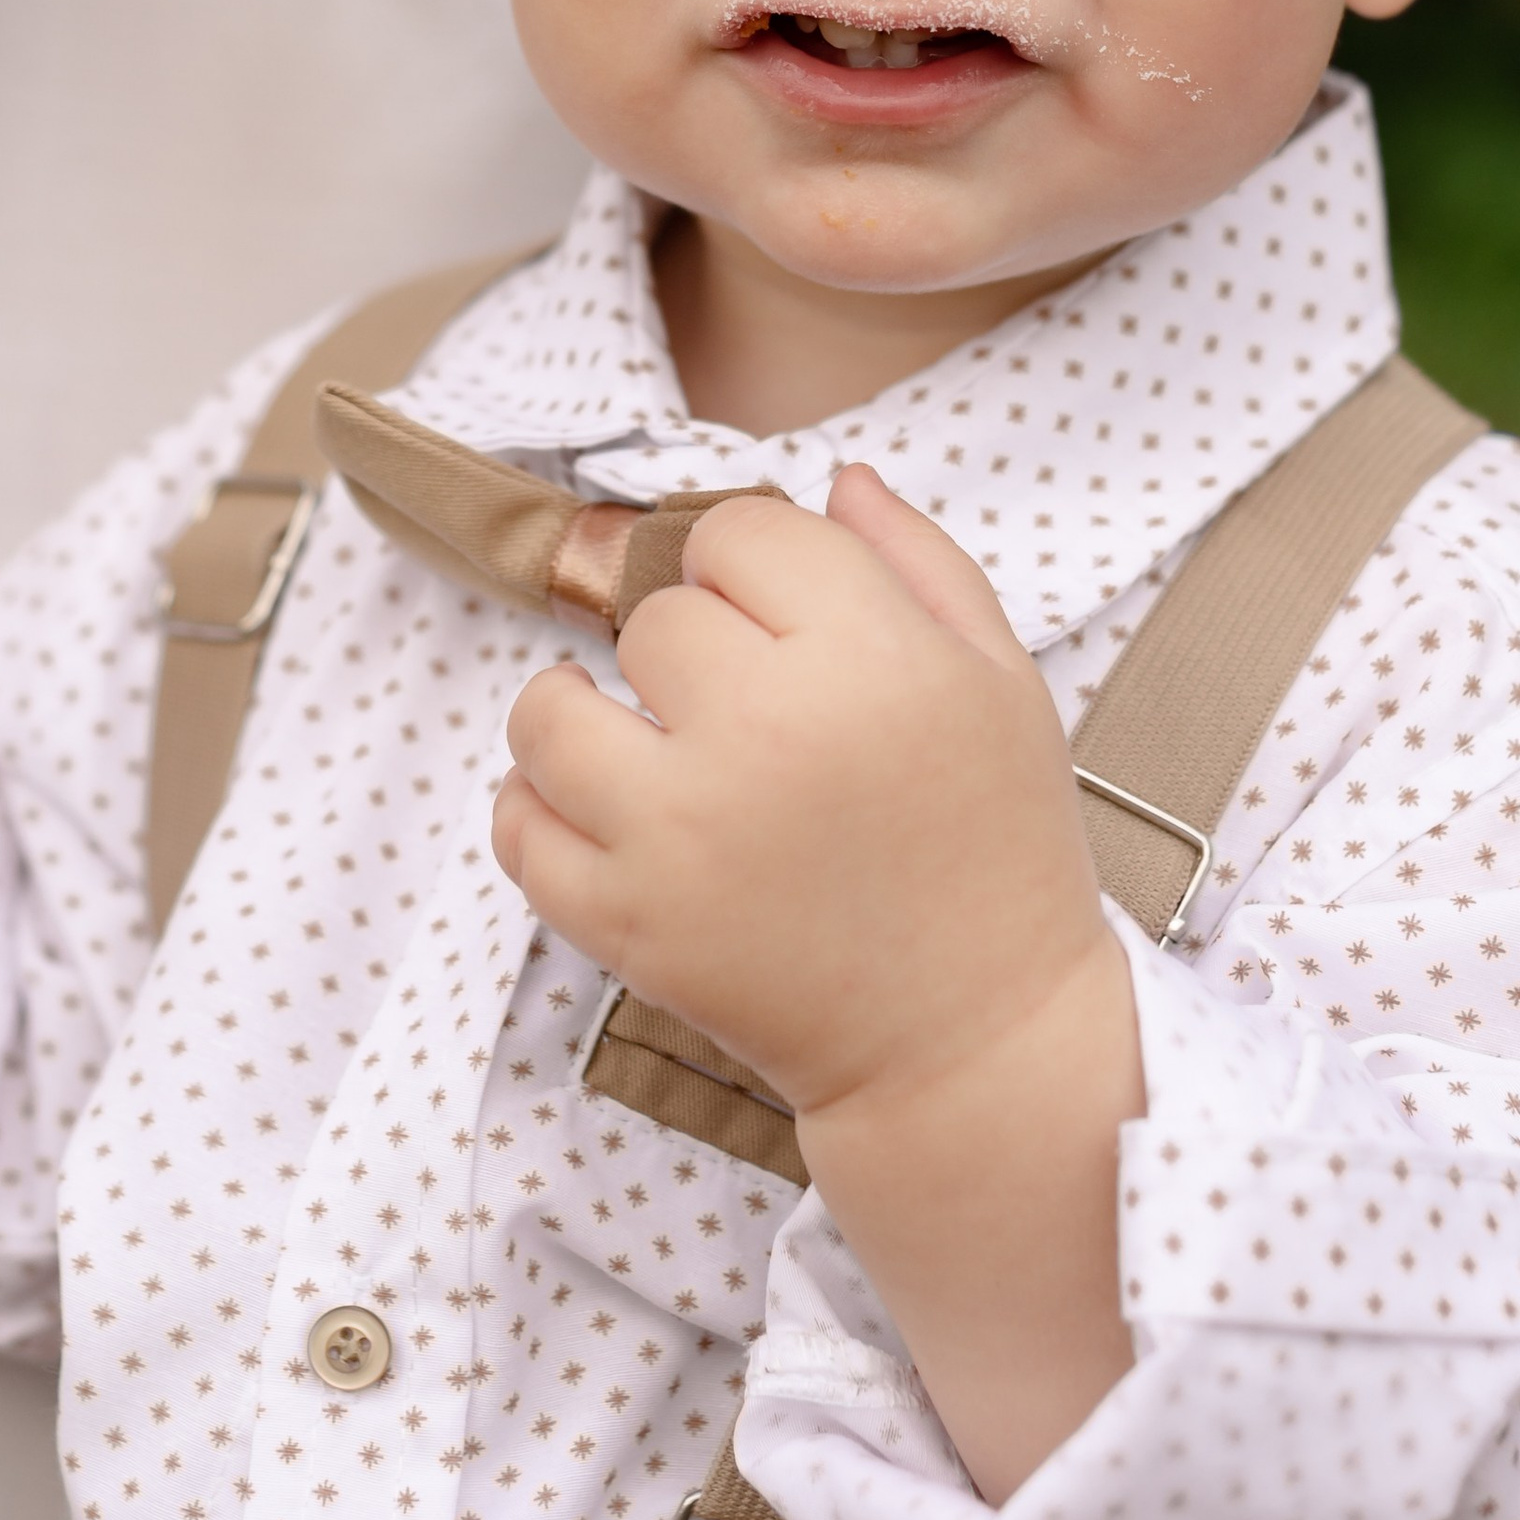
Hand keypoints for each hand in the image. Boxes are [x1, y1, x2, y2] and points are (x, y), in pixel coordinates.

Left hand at [492, 463, 1143, 1497]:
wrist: (974, 1042)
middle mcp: (768, 733)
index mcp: (873, 660)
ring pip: (550, 709)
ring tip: (633, 742)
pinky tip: (597, 810)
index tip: (782, 620)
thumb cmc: (997, 852)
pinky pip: (518, 826)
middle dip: (693, 646)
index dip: (756, 566)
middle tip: (742, 709)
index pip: (740, 532)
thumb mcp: (1001, 682)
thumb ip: (917, 563)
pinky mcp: (629, 925)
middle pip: (656, 616)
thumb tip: (834, 478)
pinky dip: (538, 808)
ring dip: (580, 714)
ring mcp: (683, 834)